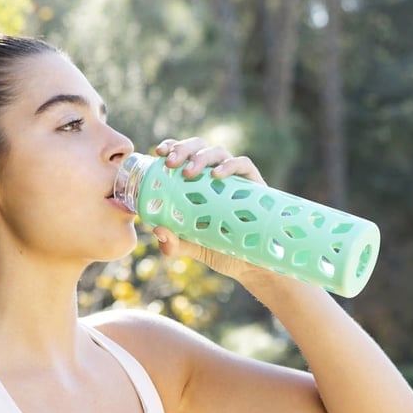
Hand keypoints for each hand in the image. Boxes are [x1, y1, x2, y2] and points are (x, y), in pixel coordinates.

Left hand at [152, 138, 268, 280]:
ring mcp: (235, 179)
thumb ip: (173, 243)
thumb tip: (158, 231)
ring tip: (188, 172)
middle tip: (170, 163)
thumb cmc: (221, 249)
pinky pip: (243, 165)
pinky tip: (216, 175)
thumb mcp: (192, 247)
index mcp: (198, 182)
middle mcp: (215, 176)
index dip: (172, 146)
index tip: (159, 153)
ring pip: (218, 152)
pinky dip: (229, 165)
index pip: (184, 154)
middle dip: (183, 149)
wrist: (251, 265)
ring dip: (201, 157)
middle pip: (199, 146)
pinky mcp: (255, 185)